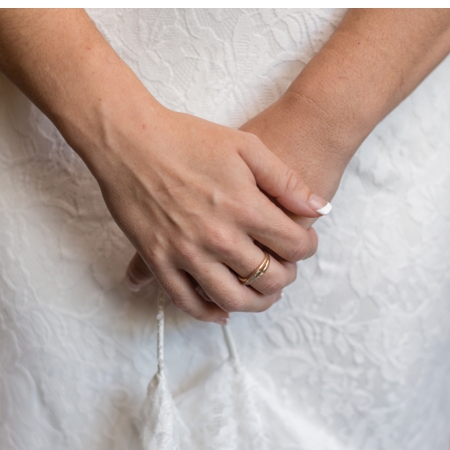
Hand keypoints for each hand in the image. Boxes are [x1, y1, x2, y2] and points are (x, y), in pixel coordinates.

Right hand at [124, 96, 351, 304]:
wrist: (128, 138)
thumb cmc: (188, 137)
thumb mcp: (247, 147)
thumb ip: (287, 182)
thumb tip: (320, 209)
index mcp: (244, 207)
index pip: (294, 246)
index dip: (307, 247)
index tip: (303, 243)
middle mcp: (218, 236)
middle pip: (269, 278)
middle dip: (286, 276)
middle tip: (284, 267)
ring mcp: (185, 252)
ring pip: (232, 299)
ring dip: (256, 302)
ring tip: (262, 293)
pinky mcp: (157, 260)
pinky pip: (187, 300)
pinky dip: (209, 312)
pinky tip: (223, 310)